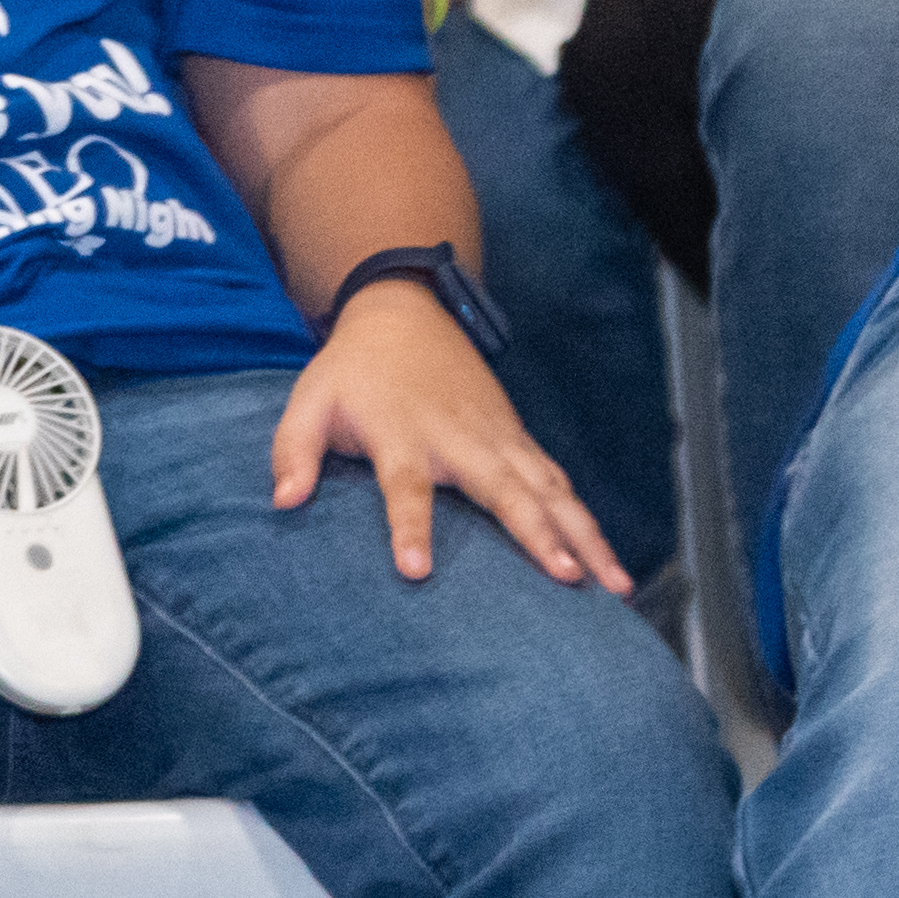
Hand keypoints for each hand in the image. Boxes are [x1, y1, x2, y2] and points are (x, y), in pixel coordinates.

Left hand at [269, 284, 623, 587]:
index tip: (416, 571)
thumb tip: (283, 502)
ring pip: (551, 491)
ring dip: (586, 535)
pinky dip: (585, 520)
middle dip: (541, 535)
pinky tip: (606, 560)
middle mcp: (462, 439)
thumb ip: (293, 451)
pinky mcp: (517, 441)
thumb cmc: (352, 370)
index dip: (409, 527)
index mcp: (404, 434)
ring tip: (615, 584)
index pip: (406, 487)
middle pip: (508, 491)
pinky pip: (558, 484)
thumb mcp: (307, 402)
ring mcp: (499, 439)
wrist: (405, 313)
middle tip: (568, 578)